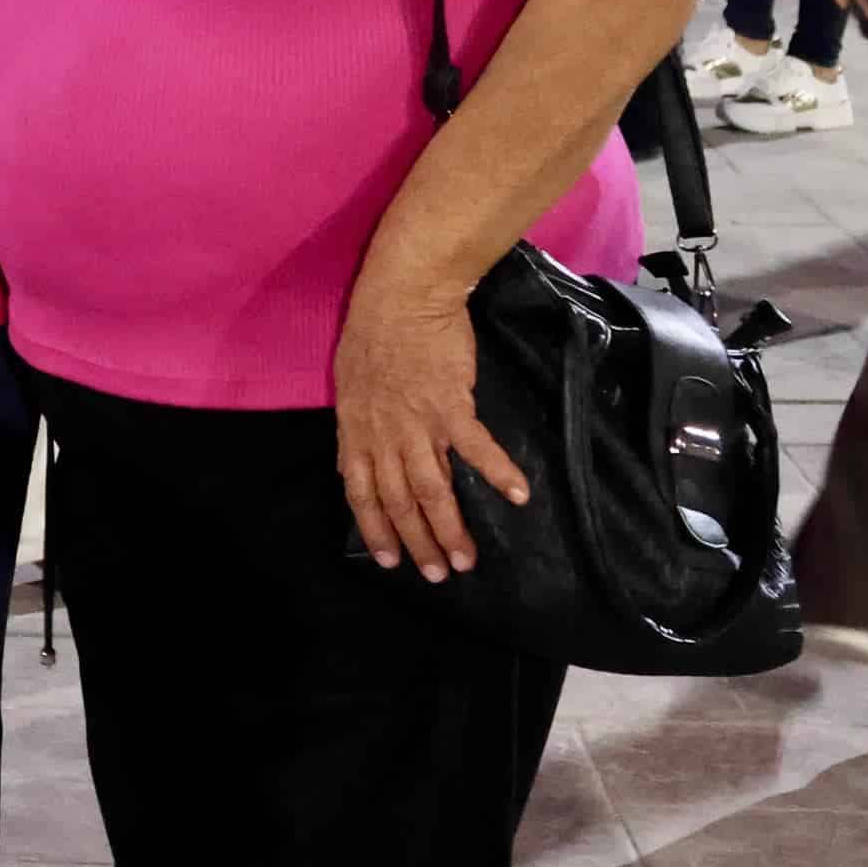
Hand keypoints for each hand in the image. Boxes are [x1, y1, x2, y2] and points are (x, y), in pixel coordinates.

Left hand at [335, 281, 527, 579]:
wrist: (403, 292)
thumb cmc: (375, 331)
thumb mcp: (349, 384)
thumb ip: (355, 430)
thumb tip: (350, 467)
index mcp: (357, 428)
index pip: (361, 492)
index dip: (376, 529)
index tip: (390, 561)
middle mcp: (384, 433)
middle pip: (399, 500)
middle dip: (418, 543)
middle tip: (440, 574)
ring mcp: (417, 421)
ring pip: (432, 488)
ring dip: (451, 528)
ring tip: (469, 559)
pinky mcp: (451, 404)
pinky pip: (476, 447)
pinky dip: (498, 472)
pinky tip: (518, 495)